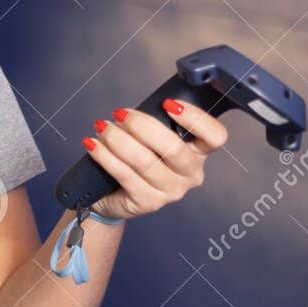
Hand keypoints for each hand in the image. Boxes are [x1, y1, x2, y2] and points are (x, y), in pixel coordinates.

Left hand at [85, 100, 227, 218]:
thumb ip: (154, 123)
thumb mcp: (150, 138)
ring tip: (102, 127)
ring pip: (144, 160)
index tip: (168, 103)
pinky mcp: (148, 202)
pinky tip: (92, 143)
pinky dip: (104, 155)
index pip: (215, 136)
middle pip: (173, 147)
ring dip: (117, 139)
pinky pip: (124, 173)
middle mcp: (191, 174)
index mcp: (198, 153)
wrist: (114, 196)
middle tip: (119, 113)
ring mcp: (171, 191)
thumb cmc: (136, 158)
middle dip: (141, 125)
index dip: (196, 118)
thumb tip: (134, 110)